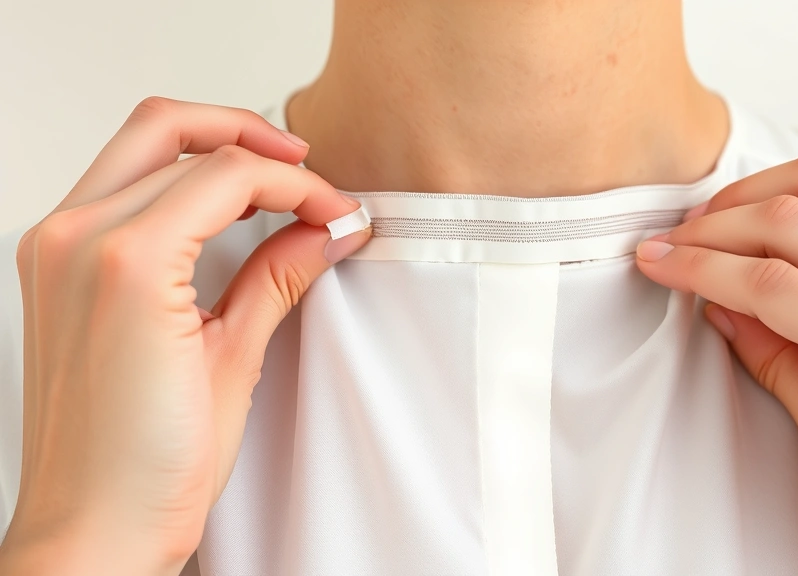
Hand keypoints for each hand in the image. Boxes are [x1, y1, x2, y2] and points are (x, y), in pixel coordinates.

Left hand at [0, 97, 368, 574]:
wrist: (90, 530)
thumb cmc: (144, 473)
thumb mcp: (234, 364)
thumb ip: (280, 277)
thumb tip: (326, 231)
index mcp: (124, 261)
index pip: (229, 175)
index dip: (299, 186)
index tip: (335, 210)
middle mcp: (74, 240)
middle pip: (171, 130)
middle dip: (247, 135)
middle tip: (301, 166)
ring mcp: (52, 249)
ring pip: (137, 148)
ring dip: (207, 152)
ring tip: (268, 185)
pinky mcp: (50, 267)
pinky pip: (113, 188)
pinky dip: (170, 183)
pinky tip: (214, 212)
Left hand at [635, 149, 797, 575]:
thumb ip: (789, 332)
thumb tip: (722, 291)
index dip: (753, 194)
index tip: (702, 223)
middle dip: (727, 202)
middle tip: (679, 235)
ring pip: (786, 224)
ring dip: (709, 234)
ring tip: (666, 255)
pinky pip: (774, 289)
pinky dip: (712, 275)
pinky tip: (682, 283)